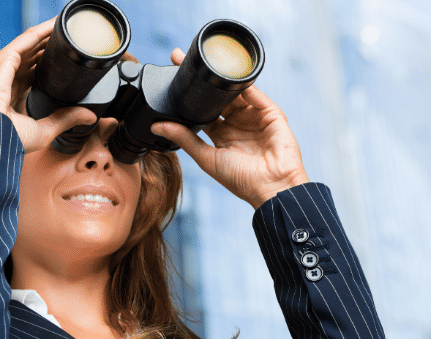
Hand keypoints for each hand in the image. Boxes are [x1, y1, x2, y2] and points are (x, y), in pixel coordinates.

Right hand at [0, 18, 96, 152]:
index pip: (34, 69)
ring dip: (46, 34)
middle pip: (32, 54)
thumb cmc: (9, 140)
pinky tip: (52, 26)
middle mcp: (7, 78)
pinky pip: (24, 41)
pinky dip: (39, 32)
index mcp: (14, 93)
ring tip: (64, 26)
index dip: (49, 61)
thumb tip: (89, 116)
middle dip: (49, 44)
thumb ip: (66, 120)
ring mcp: (3, 69)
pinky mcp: (3, 61)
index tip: (66, 56)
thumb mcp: (45, 129)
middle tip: (70, 37)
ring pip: (29, 44)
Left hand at [151, 48, 309, 208]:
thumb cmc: (242, 180)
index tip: (173, 77)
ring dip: (220, 77)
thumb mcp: (207, 158)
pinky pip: (255, 93)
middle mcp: (237, 124)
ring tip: (203, 61)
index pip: (202, 110)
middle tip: (181, 59)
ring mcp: (254, 117)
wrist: (273, 187)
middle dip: (202, 80)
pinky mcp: (271, 113)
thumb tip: (157, 126)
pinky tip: (228, 73)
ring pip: (235, 91)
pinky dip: (242, 82)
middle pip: (217, 96)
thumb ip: (184, 139)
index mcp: (222, 136)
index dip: (189, 96)